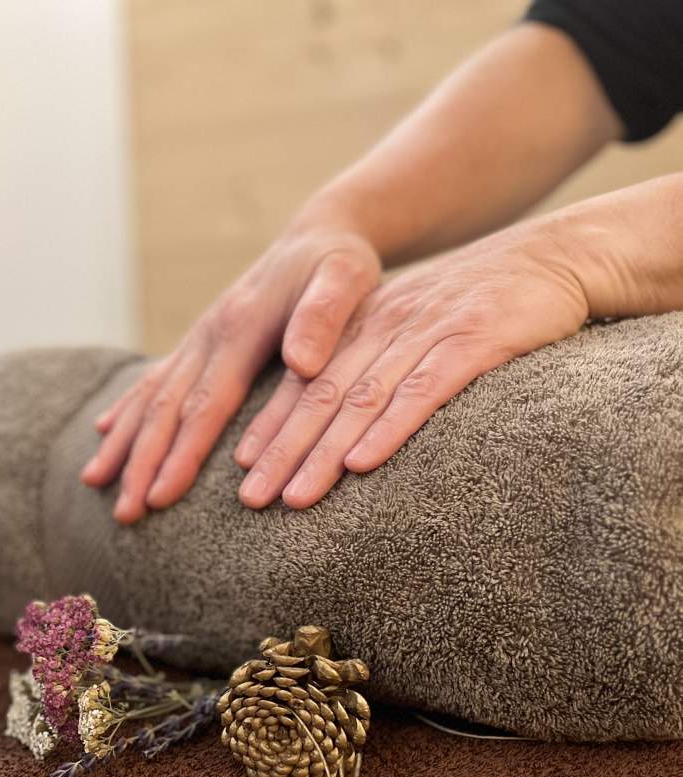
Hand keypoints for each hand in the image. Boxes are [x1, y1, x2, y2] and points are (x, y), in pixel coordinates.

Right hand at [80, 196, 380, 521]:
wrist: (320, 233)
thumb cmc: (339, 264)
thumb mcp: (345, 279)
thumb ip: (324, 317)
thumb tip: (301, 362)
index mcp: (238, 329)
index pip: (204, 405)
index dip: (181, 454)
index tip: (160, 497)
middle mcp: (207, 335)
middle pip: (165, 409)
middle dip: (141, 464)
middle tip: (125, 515)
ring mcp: (198, 337)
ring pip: (150, 396)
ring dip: (123, 443)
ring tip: (93, 483)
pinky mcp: (200, 341)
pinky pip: (155, 378)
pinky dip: (127, 408)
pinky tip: (104, 432)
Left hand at [235, 219, 589, 509]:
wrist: (555, 257)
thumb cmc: (482, 307)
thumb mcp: (416, 328)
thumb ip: (378, 366)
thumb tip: (339, 429)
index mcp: (365, 324)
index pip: (305, 381)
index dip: (271, 424)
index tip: (241, 467)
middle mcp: (386, 325)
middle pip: (321, 394)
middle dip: (282, 450)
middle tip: (250, 498)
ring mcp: (428, 331)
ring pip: (362, 398)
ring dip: (324, 452)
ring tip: (294, 497)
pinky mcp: (475, 340)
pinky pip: (423, 390)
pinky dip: (389, 428)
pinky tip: (362, 463)